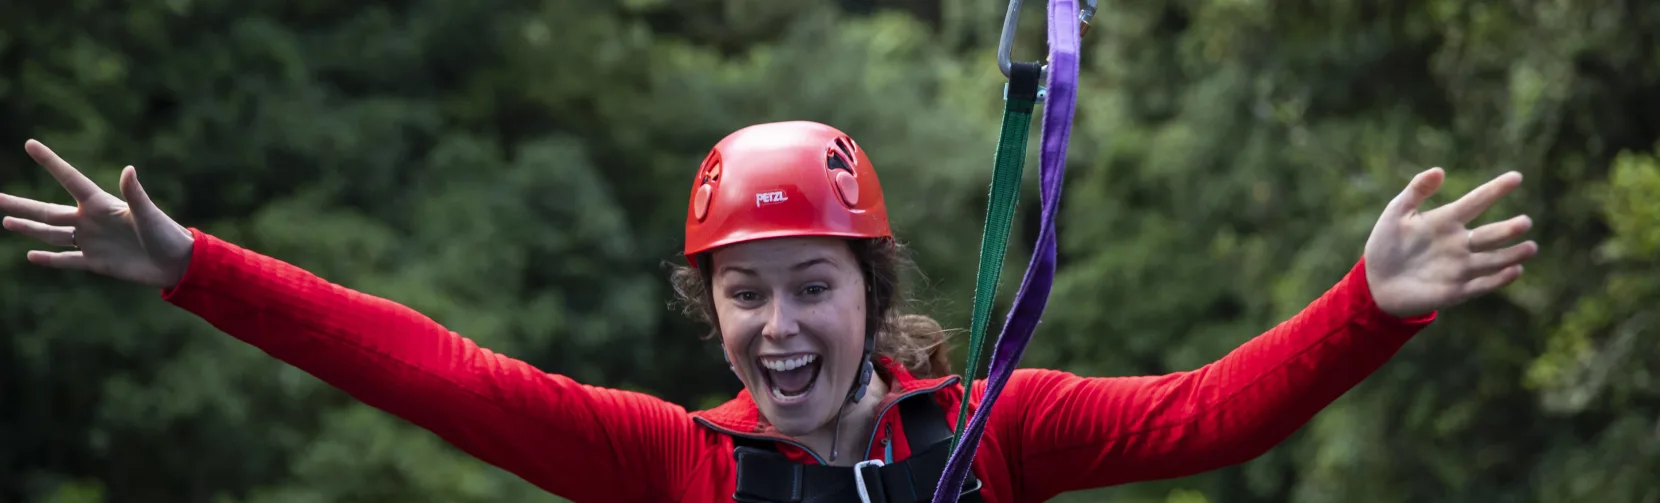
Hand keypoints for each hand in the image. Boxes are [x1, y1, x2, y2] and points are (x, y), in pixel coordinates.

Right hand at [1, 140, 193, 288]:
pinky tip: (30, 256)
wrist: (177, 264)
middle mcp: (90, 220)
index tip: (29, 143)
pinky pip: (67, 260)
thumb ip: (135, 193)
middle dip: (19, 204)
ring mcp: (91, 242)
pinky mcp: (96, 263)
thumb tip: (128, 169)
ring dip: (28, 228)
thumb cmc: (166, 233)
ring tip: (5, 221)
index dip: (50, 162)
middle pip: (47, 210)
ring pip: (51, 233)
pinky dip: (49, 259)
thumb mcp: (148, 213)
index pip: (69, 178)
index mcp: (101, 204)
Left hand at [1364, 167, 1536, 317]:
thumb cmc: (1386, 245)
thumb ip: (1416, 191)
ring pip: (1492, 260)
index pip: (1476, 201)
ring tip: (1531, 248)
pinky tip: (1514, 271)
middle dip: (1508, 229)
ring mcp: (1459, 267)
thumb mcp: (1396, 213)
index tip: (1516, 177)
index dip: (1495, 190)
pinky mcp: (1455, 291)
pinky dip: (1497, 279)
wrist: (1375, 283)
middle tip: (1525, 222)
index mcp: (1446, 220)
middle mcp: (1459, 243)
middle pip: (1489, 234)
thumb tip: (1439, 170)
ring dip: (1511, 254)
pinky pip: (1481, 284)